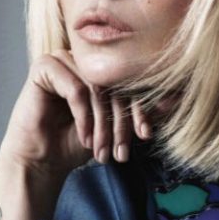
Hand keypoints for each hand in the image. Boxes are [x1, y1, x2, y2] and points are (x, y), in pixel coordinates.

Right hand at [0, 49, 150, 219]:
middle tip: (122, 152)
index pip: (129, 81)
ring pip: (97, 87)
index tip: (146, 135)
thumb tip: (175, 100)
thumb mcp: (117, 128)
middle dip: (121, 122)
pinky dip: (84, 117)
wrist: (43, 160)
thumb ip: (142, 113)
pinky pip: (75, 88)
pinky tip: (84, 138)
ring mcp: (63, 59)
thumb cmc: (77, 143)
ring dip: (102, 123)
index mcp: (99, 68)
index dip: (140, 109)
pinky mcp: (44, 66)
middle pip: (114, 84)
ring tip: (101, 149)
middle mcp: (82, 59)